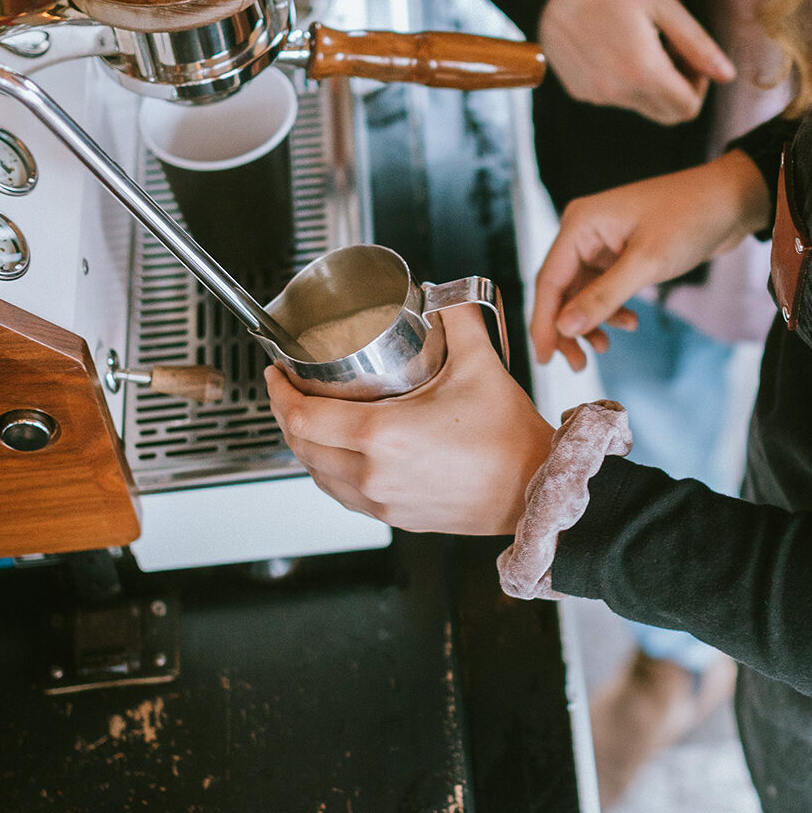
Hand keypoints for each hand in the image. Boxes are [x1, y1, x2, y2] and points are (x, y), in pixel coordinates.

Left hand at [264, 305, 554, 535]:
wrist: (535, 490)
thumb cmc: (509, 440)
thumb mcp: (480, 364)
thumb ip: (457, 318)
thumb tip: (440, 294)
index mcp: (382, 436)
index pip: (303, 416)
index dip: (278, 392)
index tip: (276, 373)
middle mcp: (373, 475)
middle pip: (301, 446)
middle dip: (285, 414)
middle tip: (288, 388)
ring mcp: (382, 502)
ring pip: (318, 475)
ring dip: (306, 445)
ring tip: (311, 417)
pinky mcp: (396, 518)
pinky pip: (343, 495)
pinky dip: (330, 471)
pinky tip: (342, 453)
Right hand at [530, 150, 770, 369]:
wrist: (730, 200)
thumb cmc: (690, 217)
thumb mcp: (647, 263)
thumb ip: (603, 297)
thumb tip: (564, 328)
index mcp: (580, 224)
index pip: (549, 281)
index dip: (543, 323)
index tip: (542, 359)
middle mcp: (584, 231)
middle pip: (561, 289)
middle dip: (567, 328)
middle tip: (577, 364)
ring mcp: (601, 242)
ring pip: (581, 293)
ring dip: (590, 322)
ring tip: (604, 348)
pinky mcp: (619, 252)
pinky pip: (602, 288)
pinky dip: (611, 310)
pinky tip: (629, 323)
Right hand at [537, 0, 735, 124]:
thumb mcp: (664, 3)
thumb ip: (698, 44)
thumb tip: (727, 75)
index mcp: (644, 72)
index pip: (688, 109)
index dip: (699, 85)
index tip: (690, 57)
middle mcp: (619, 93)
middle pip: (666, 115)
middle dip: (678, 88)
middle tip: (670, 50)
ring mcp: (596, 95)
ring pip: (641, 107)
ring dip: (651, 84)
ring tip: (640, 43)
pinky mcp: (579, 91)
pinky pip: (615, 98)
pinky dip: (624, 81)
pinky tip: (615, 47)